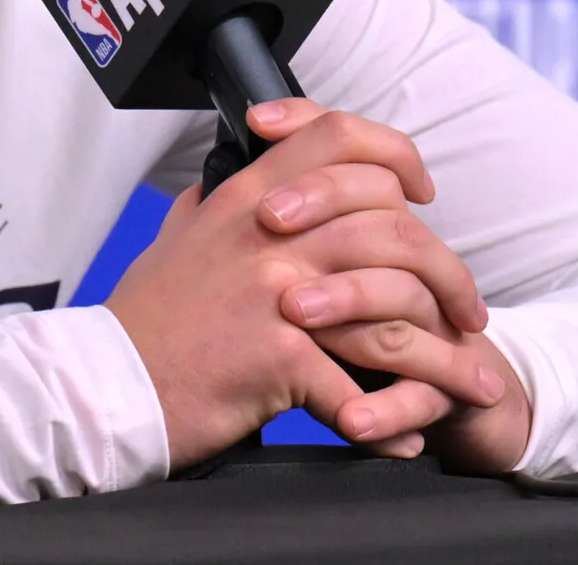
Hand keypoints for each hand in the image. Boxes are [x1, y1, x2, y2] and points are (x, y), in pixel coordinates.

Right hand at [103, 101, 484, 469]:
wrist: (106, 387)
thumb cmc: (142, 324)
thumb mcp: (175, 242)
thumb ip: (209, 207)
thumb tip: (224, 183)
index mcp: (245, 198)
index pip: (335, 137)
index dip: (394, 155)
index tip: (419, 193)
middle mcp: (265, 234)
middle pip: (391, 224)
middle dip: (448, 271)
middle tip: (465, 310)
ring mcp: (273, 294)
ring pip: (394, 304)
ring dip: (444, 354)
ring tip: (471, 382)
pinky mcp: (276, 357)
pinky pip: (357, 390)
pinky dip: (390, 422)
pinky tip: (405, 439)